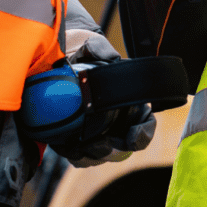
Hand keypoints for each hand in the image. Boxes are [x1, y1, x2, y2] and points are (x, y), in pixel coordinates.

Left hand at [50, 34, 155, 167]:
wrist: (60, 66)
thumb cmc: (85, 58)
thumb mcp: (92, 48)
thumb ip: (100, 49)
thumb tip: (110, 58)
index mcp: (130, 104)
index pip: (145, 125)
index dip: (143, 135)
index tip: (133, 138)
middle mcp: (118, 124)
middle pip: (123, 148)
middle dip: (113, 151)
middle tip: (100, 144)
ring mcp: (99, 135)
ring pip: (101, 156)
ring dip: (92, 155)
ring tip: (79, 146)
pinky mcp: (78, 143)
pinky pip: (80, 157)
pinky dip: (74, 155)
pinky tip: (64, 145)